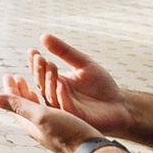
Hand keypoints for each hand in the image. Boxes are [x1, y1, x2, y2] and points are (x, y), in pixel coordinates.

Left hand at [0, 73, 100, 152]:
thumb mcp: (40, 116)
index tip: (7, 74)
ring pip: (36, 109)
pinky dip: (47, 101)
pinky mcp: (63, 130)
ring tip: (30, 84)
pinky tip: (53, 99)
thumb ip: (18, 106)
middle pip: (23, 106)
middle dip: (18, 91)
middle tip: (16, 76)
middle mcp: (38, 128)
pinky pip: (49, 112)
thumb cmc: (66, 133)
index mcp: (30, 125)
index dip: (9, 89)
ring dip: (31, 95)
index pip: (14, 104)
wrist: (91, 152)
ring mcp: (51, 130)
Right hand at [15, 34, 134, 135]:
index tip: (32, 50)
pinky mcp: (75, 116)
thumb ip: (64, 51)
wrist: (120, 104)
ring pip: (50, 95)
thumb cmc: (101, 85)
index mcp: (56, 83)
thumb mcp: (83, 63)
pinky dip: (62, 95)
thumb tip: (43, 36)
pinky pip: (65, 106)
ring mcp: (64, 107)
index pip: (40, 73)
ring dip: (49, 80)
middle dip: (39, 71)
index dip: (34, 63)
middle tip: (40, 58)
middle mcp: (56, 96)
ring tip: (50, 65)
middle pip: (41, 84)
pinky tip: (62, 83)